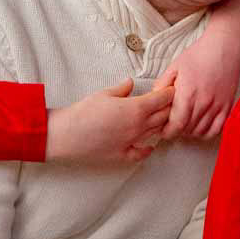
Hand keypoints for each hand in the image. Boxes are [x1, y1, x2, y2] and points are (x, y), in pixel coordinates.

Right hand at [44, 75, 173, 164]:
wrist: (68, 134)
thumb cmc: (84, 112)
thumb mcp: (104, 94)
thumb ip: (122, 89)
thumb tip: (130, 83)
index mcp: (136, 108)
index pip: (162, 100)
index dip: (169, 93)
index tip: (171, 89)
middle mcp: (139, 126)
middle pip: (164, 116)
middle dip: (168, 107)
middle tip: (168, 101)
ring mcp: (133, 141)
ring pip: (156, 132)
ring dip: (160, 124)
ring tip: (160, 118)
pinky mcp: (123, 154)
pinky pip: (142, 153)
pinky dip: (148, 149)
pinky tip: (149, 145)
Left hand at [163, 31, 239, 140]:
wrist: (224, 47)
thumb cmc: (199, 55)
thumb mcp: (175, 67)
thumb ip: (162, 85)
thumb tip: (154, 100)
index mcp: (188, 94)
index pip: (176, 125)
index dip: (168, 131)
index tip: (163, 130)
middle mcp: (203, 103)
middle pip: (187, 130)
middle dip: (177, 131)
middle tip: (172, 126)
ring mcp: (217, 106)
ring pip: (201, 131)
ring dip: (191, 132)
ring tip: (185, 125)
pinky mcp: (228, 106)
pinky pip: (217, 129)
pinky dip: (207, 132)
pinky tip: (200, 126)